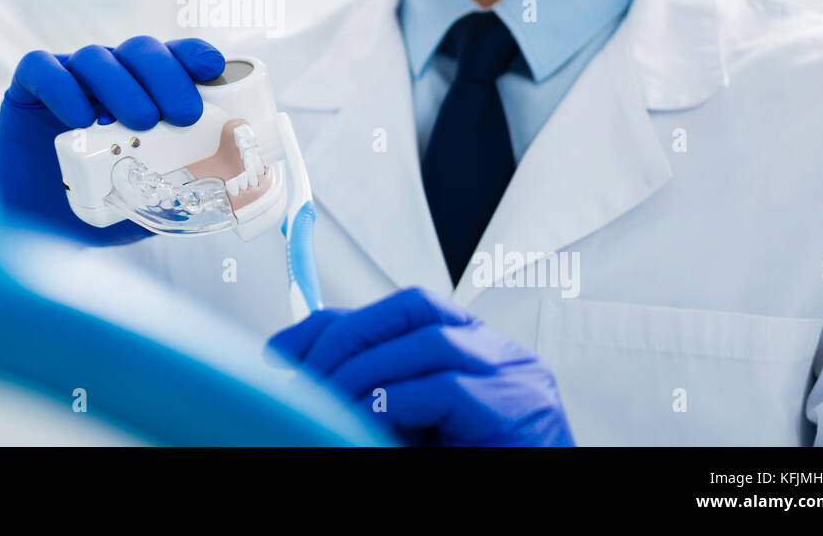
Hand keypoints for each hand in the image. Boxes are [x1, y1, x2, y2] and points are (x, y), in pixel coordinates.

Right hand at [0, 36, 224, 242]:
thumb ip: (182, 187)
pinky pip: (42, 70)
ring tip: (141, 122)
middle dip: (167, 77)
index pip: (171, 57)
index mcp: (142, 91)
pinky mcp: (26, 91)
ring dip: (122, 85)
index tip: (212, 69)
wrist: (34, 230)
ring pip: (95, 57)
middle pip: (139, 51)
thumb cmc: (98, 208)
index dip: (192, 55)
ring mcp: (67, 80)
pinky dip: (62, 87)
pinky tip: (80, 117)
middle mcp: (108, 79)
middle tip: (184, 115)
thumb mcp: (151, 200)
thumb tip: (230, 188)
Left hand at [267, 286, 574, 445]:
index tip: (282, 352)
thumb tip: (300, 371)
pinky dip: (394, 400)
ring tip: (330, 405)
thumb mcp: (408, 425)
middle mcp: (500, 354)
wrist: (540, 514)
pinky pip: (446, 388)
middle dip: (345, 337)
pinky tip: (369, 421)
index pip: (399, 309)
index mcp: (475, 352)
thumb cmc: (474, 464)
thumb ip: (373, 393)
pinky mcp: (519, 409)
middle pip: (413, 307)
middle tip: (302, 379)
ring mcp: (516, 377)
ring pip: (428, 339)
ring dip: (364, 370)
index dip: (334, 323)